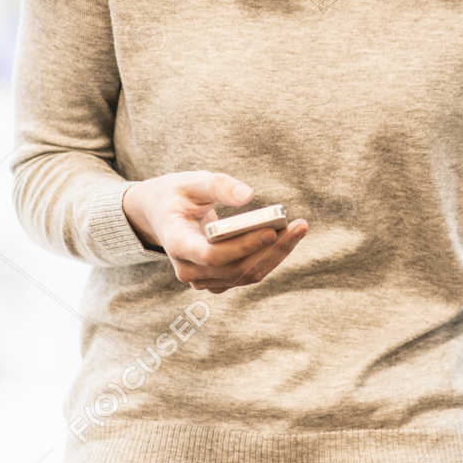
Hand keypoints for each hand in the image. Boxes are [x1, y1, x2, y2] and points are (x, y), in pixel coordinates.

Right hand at [121, 170, 308, 293]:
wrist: (161, 214)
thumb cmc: (178, 194)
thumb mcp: (192, 181)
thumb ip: (219, 185)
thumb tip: (249, 195)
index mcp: (176, 242)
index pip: (212, 255)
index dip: (243, 247)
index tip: (271, 230)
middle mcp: (187, 269)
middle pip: (235, 268)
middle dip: (272, 248)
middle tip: (300, 225)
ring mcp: (201, 279)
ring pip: (246, 275)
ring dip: (276, 254)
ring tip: (299, 227)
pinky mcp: (217, 281)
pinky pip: (247, 274)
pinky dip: (269, 257)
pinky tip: (287, 237)